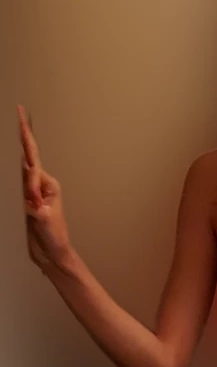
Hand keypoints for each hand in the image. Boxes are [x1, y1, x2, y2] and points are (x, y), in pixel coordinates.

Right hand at [18, 105, 71, 270]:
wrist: (52, 253)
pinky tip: (14, 154)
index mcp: (49, 186)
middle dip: (24, 135)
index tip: (28, 170)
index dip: (28, 176)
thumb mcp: (46, 221)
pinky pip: (14, 181)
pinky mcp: (22, 199)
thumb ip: (38, 208)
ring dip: (18, 145)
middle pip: (28, 156)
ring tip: (18, 123)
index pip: (33, 170)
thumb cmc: (54, 237)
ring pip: (20, 165)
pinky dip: (12, 168)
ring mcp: (30, 191)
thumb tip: (30, 196)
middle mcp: (40, 184)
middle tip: (19, 113)